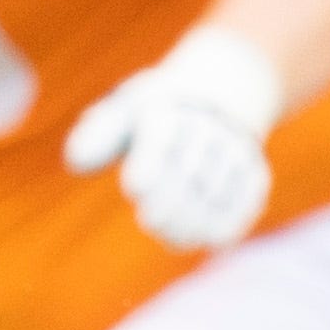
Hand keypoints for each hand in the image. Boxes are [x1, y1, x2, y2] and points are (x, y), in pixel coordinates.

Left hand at [61, 25, 279, 250]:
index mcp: (166, 110)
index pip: (159, 140)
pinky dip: (230, 221)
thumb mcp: (124, 113)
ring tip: (174, 236)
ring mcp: (233, 149)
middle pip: (189, 172)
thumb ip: (98, 137)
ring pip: (217, 191)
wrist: (221, 91)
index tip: (135, 187)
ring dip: (196, 220)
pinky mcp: (253, 170)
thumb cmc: (157, 114)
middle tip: (153, 222)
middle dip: (172, 204)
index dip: (150, 165)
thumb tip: (75, 163)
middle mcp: (205, 127)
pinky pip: (247, 200)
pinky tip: (210, 238)